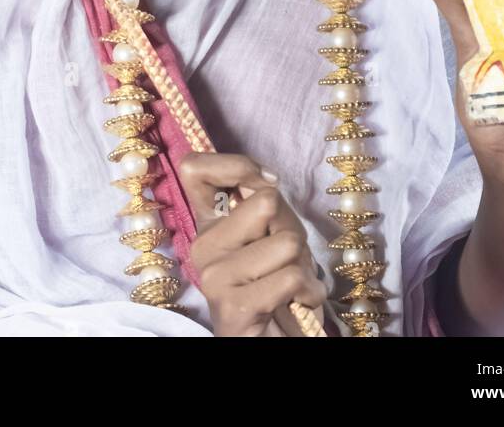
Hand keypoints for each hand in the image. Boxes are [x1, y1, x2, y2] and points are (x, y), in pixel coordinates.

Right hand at [177, 151, 326, 336]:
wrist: (277, 337)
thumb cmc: (278, 280)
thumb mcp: (275, 231)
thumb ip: (266, 202)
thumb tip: (265, 182)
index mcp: (207, 223)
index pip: (194, 168)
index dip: (238, 166)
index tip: (265, 186)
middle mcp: (202, 246)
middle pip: (265, 201)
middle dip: (290, 227)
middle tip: (286, 255)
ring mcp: (213, 277)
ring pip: (286, 242)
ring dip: (302, 263)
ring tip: (291, 281)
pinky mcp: (233, 308)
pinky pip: (290, 277)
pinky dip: (308, 290)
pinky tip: (297, 302)